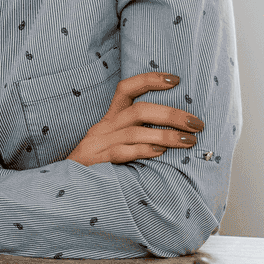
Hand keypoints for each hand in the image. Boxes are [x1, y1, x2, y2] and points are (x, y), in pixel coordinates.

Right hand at [64, 71, 203, 165]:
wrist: (66, 183)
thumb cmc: (98, 163)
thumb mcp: (115, 142)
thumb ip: (138, 135)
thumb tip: (175, 133)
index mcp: (110, 119)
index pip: (126, 89)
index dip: (150, 80)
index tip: (176, 80)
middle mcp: (105, 127)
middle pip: (138, 110)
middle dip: (171, 114)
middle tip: (196, 123)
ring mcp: (100, 143)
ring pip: (134, 131)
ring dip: (165, 134)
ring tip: (188, 141)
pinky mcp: (98, 161)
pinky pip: (121, 152)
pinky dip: (143, 150)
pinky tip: (161, 153)